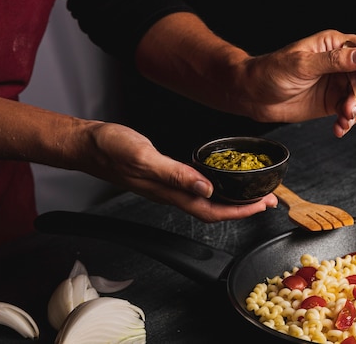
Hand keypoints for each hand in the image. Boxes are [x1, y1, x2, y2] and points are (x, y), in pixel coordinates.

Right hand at [76, 122, 277, 219]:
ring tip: (252, 190)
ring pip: (206, 198)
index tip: (262, 204)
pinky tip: (220, 175)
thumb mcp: (144, 158)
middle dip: (243, 207)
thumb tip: (207, 188)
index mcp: (169, 191)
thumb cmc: (110, 149)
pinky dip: (214, 183)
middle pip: (214, 208)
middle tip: (268, 198)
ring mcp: (167, 184)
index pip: (213, 209)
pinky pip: (195, 185)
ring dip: (231, 197)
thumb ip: (175, 175)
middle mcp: (171, 192)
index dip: (240, 211)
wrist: (87, 144)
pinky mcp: (163, 173)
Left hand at [136, 13, 355, 137]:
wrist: (252, 94)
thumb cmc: (270, 71)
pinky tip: (339, 128)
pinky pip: (348, 111)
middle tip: (352, 105)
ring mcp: (335, 83)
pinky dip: (348, 121)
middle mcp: (338, 63)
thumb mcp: (302, 64)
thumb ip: (334, 61)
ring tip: (343, 118)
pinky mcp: (330, 102)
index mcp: (333, 45)